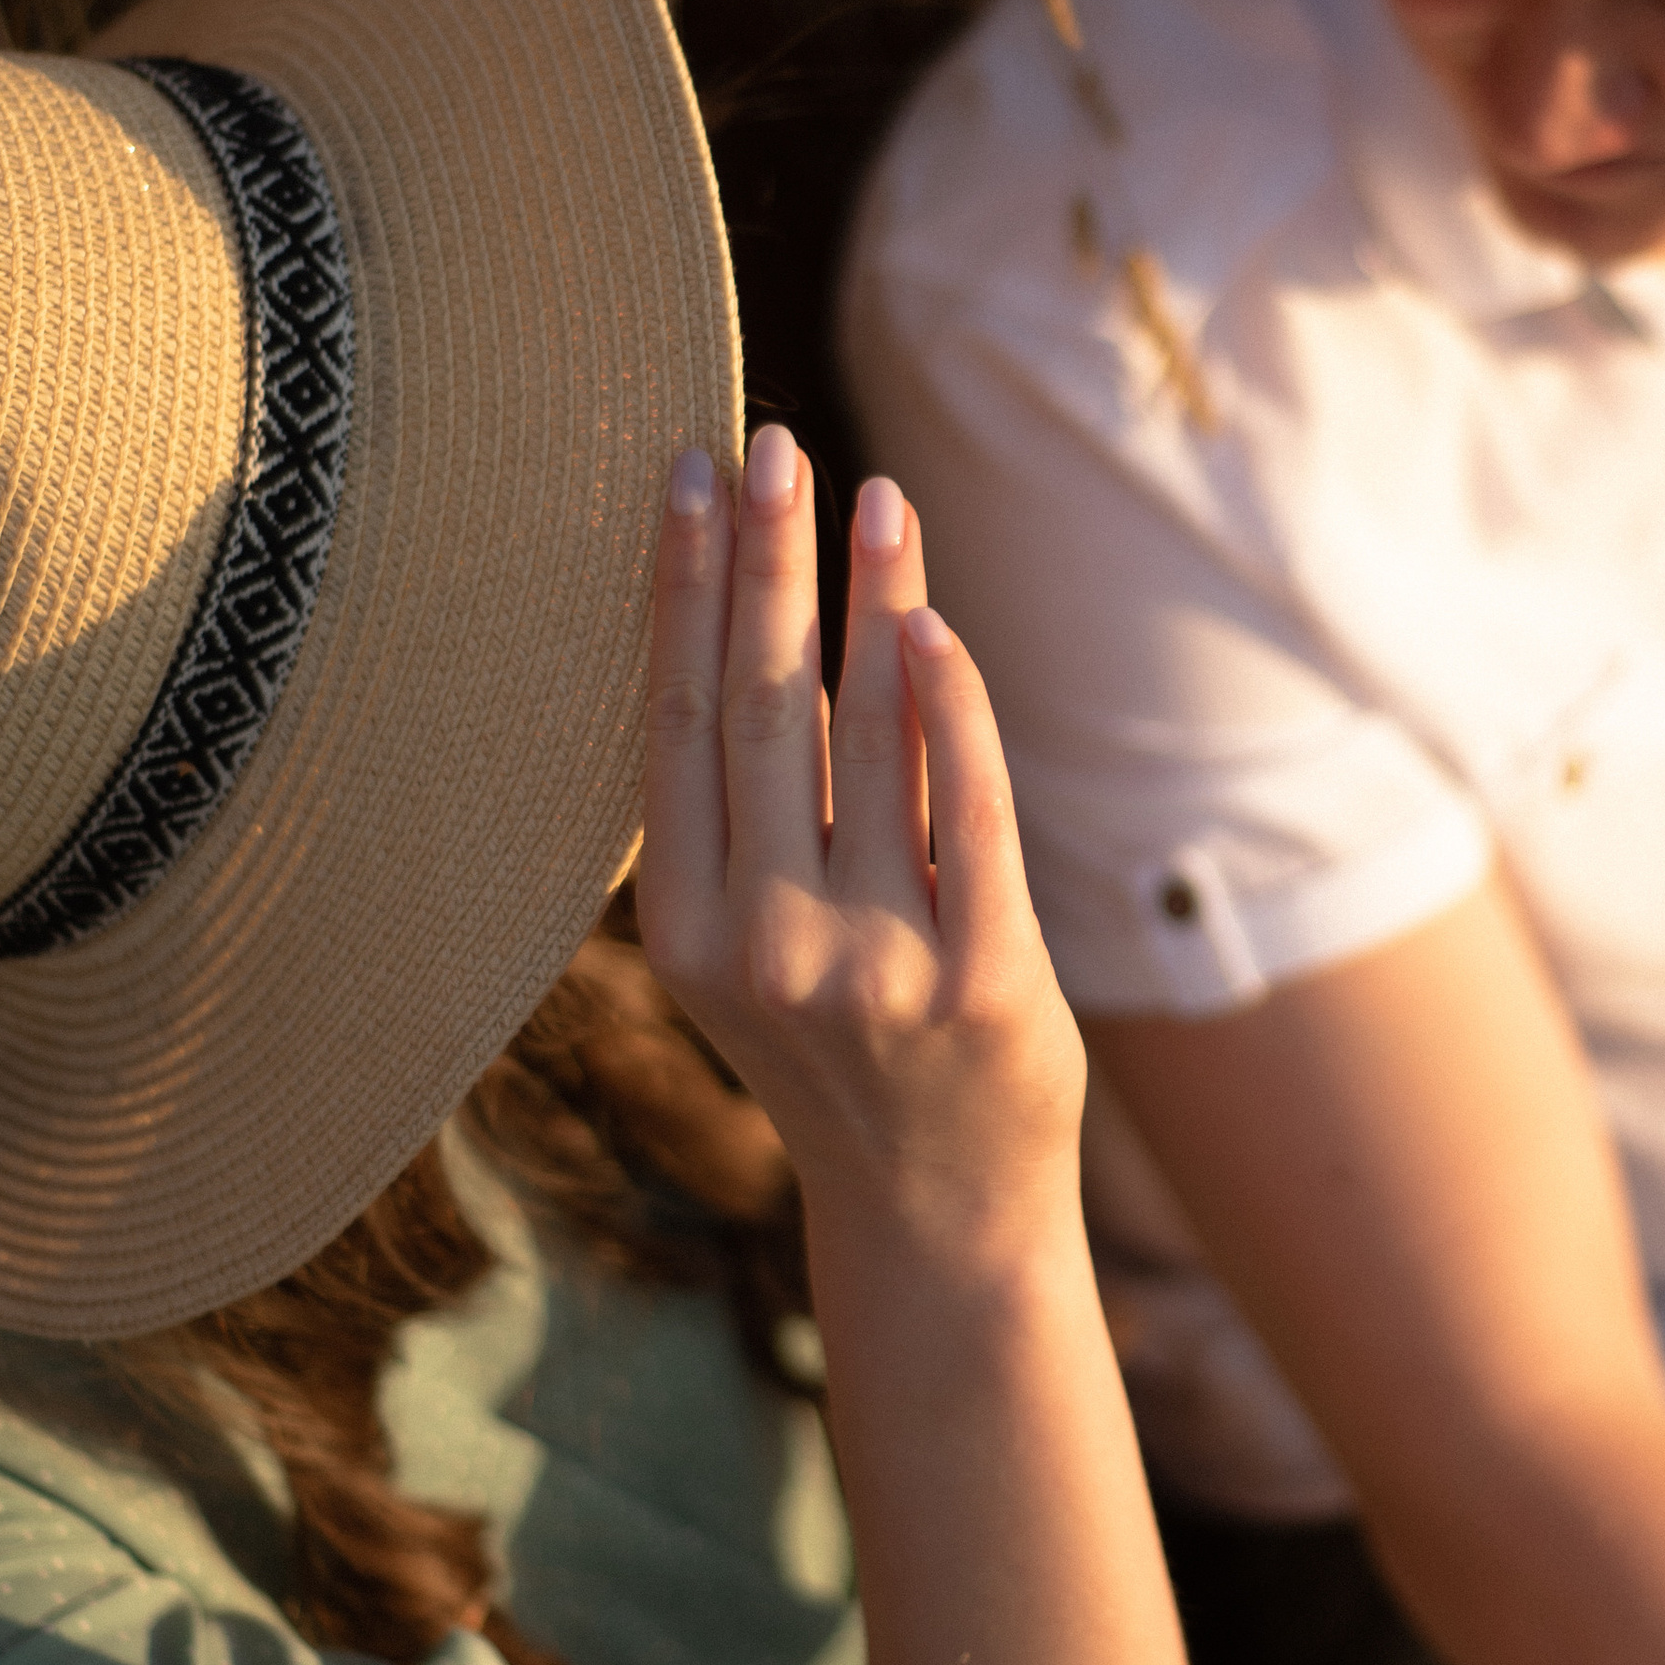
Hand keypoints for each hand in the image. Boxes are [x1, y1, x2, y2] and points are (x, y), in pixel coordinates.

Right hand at [636, 428, 1086, 1272]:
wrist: (936, 1219)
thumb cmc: (840, 1062)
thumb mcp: (753, 961)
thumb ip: (749, 826)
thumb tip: (760, 625)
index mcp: (691, 936)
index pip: (678, 724)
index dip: (682, 593)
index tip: (687, 477)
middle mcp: (769, 946)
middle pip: (762, 708)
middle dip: (765, 563)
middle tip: (765, 444)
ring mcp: (877, 965)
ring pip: (869, 738)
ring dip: (869, 601)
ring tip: (872, 498)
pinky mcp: (985, 978)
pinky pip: (970, 808)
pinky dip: (953, 708)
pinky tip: (933, 622)